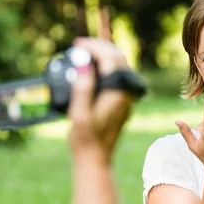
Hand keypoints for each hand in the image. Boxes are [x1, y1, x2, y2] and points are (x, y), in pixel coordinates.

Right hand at [67, 37, 133, 160]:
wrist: (96, 159)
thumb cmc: (85, 139)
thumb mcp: (79, 114)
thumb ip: (83, 88)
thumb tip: (84, 64)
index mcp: (117, 93)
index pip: (110, 59)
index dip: (94, 47)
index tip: (77, 44)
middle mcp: (125, 93)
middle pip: (118, 58)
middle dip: (100, 47)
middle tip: (80, 44)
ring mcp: (125, 97)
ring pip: (119, 67)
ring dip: (103, 55)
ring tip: (84, 53)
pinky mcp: (121, 102)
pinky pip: (116, 77)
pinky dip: (105, 67)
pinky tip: (91, 69)